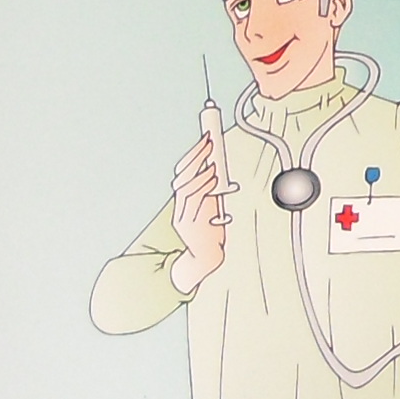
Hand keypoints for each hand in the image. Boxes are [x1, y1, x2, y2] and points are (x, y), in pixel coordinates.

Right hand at [168, 131, 228, 295]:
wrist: (205, 261)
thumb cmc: (211, 234)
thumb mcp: (212, 209)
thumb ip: (212, 193)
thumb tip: (219, 171)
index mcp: (184, 202)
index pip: (184, 173)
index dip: (194, 154)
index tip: (207, 137)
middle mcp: (180, 207)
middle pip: (182, 177)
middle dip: (196, 156)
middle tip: (209, 140)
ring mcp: (183, 217)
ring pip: (187, 189)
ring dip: (200, 171)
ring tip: (212, 158)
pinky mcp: (190, 226)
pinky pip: (195, 202)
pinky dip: (204, 187)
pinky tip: (213, 178)